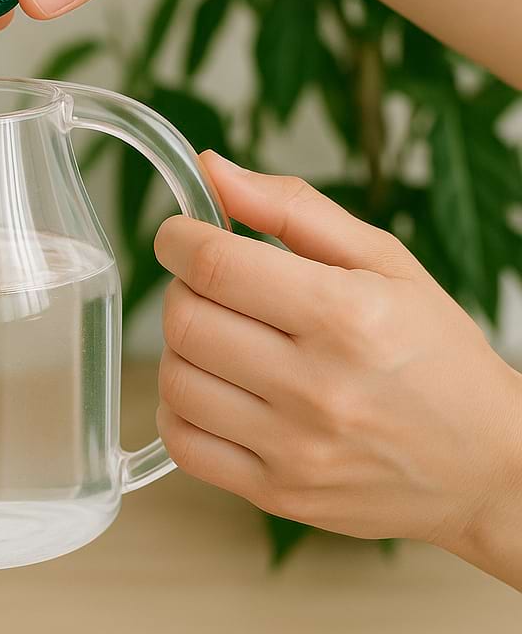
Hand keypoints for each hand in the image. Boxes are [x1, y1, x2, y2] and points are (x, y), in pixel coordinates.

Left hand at [155, 151, 521, 585]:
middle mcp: (317, 387)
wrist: (488, 465)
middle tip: (210, 285)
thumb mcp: (383, 259)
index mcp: (345, 315)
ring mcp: (294, 449)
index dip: (178, 238)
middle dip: (182, 288)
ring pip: (175, 380)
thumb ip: (288, 206)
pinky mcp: (278, 495)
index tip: (180, 234)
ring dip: (180, 346)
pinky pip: (183, 441)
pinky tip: (213, 387)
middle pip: (185, 320)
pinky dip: (180, 406)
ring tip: (220, 336)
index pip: (215, 265)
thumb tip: (210, 168)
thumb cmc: (434, 352)